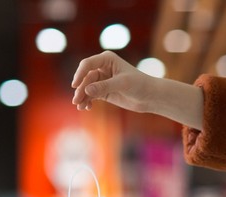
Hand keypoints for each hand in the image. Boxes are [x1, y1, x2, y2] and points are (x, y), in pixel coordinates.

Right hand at [71, 51, 203, 129]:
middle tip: (76, 101)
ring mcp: (102, 79)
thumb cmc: (139, 85)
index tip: (75, 85)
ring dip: (82, 96)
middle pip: (86, 77)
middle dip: (80, 89)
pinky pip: (91, 95)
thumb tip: (87, 90)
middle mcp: (102, 67)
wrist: (150, 96)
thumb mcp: (122, 84)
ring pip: (87, 87)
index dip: (80, 74)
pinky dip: (88, 101)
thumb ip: (104, 86)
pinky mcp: (104, 91)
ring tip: (80, 107)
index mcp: (107, 59)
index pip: (88, 64)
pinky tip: (87, 108)